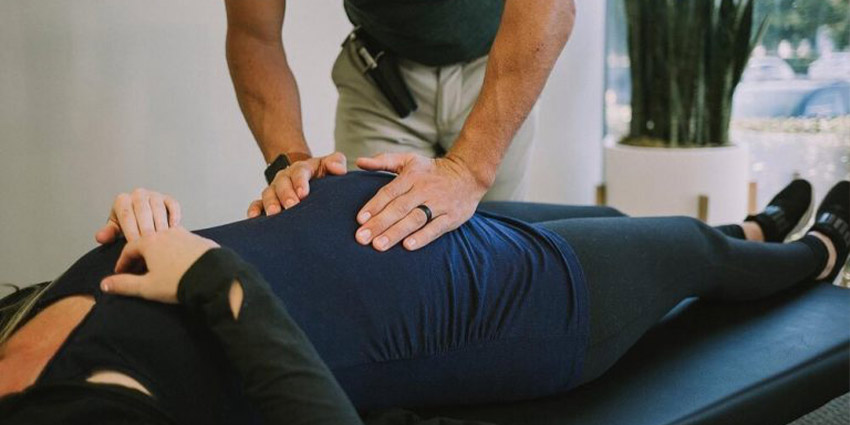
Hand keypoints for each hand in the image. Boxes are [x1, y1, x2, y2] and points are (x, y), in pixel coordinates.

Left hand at [95, 188, 181, 243]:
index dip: (130, 230)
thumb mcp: (117, 230)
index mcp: (122, 200)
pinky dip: (174, 216)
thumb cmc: (129, 227)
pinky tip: (173, 228)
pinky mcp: (168, 199)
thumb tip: (100, 237)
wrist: (144, 221)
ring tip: (161, 239)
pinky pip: (172, 205)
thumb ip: (109, 234)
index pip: (126, 215)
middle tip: (149, 243)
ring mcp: (154, 195)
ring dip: (160, 224)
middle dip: (146, 228)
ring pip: (158, 208)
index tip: (134, 243)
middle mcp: (138, 194)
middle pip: (142, 211)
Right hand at [100, 228, 219, 303]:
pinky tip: (178, 264)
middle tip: (138, 271)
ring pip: (165, 241)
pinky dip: (175, 252)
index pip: (129, 249)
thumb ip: (124, 285)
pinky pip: (182, 243)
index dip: (123, 262)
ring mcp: (185, 235)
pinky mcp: (199, 240)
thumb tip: (104, 285)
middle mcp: (167, 233)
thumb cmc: (178, 281)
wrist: (213, 277)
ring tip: (158, 267)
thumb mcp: (147, 287)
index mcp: (150, 242)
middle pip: (147, 242)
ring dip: (158, 252)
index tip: (121, 273)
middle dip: (140, 256)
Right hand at [247, 152, 346, 217]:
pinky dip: (254, 209)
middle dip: (286, 195)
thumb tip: (339, 169)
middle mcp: (286, 178)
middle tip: (291, 206)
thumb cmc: (320, 174)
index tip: (303, 193)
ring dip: (271, 203)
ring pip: (269, 193)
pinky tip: (254, 218)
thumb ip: (336, 162)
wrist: (306, 177)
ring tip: (274, 214)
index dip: (300, 182)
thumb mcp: (329, 164)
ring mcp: (275, 189)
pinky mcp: (268, 200)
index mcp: (301, 169)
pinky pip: (257, 203)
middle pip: (282, 183)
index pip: (300, 172)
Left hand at [354, 152, 488, 250]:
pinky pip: (436, 228)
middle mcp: (425, 189)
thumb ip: (384, 161)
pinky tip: (408, 246)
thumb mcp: (409, 160)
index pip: (390, 192)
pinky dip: (422, 237)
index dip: (374, 206)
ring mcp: (439, 204)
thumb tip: (359, 162)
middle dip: (380, 223)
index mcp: (412, 176)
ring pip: (415, 219)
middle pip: (399, 208)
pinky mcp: (452, 217)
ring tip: (378, 245)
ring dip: (396, 232)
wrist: (469, 174)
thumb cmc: (431, 171)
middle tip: (362, 238)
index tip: (359, 220)